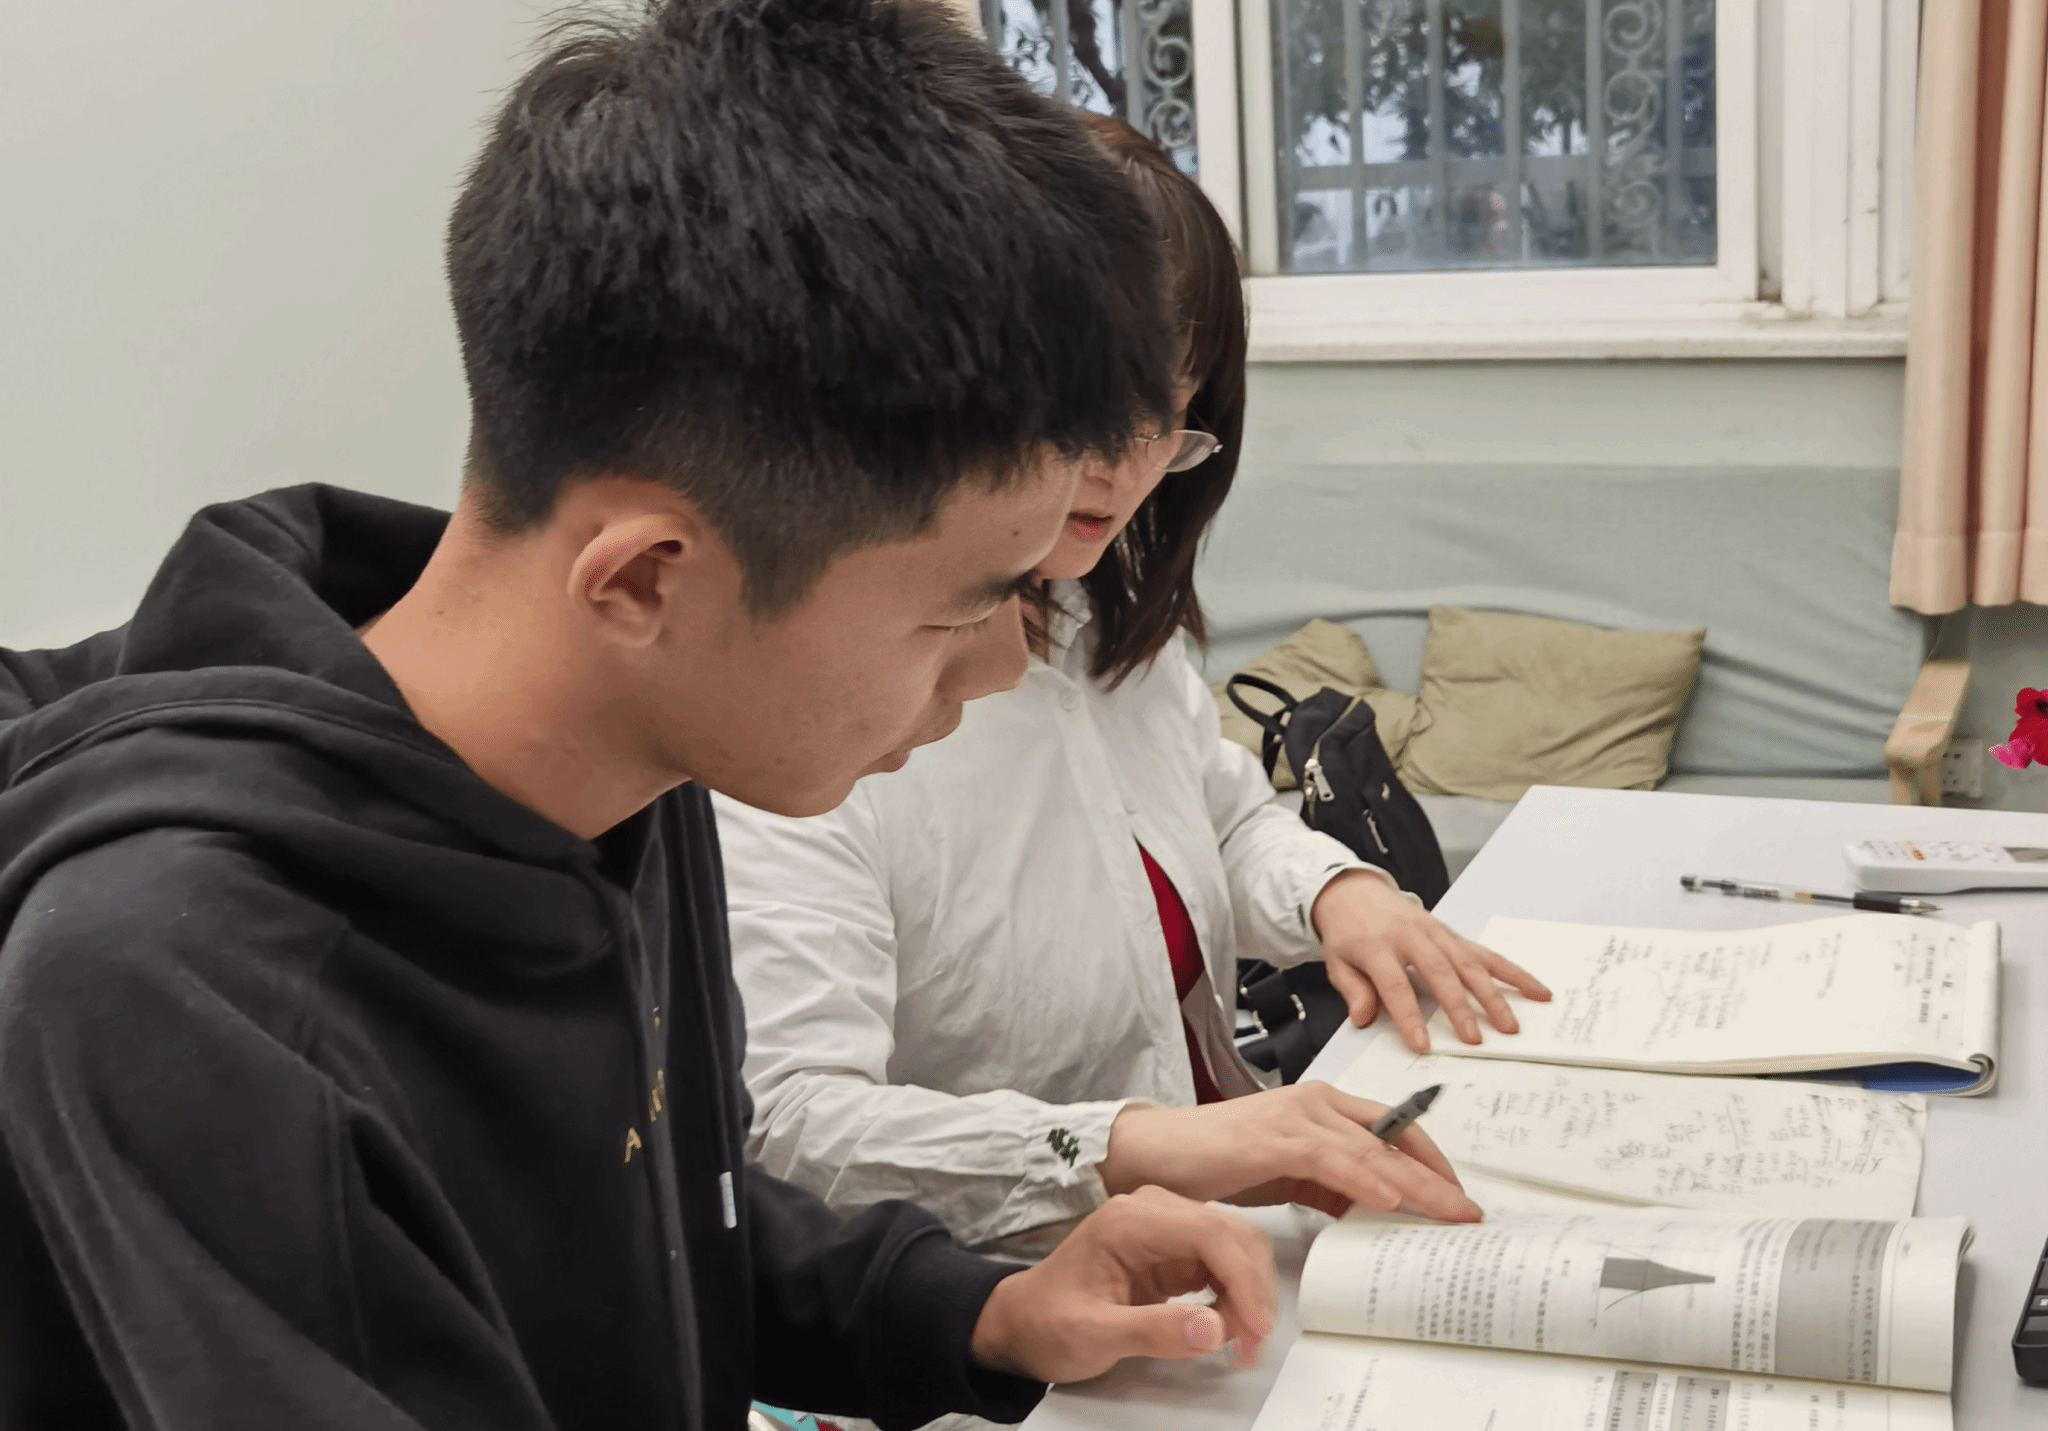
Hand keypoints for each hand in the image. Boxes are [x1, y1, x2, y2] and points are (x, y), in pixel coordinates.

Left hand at [968, 1186, 1275, 1382]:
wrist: (1021, 1324)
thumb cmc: (1046, 1322)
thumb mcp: (1092, 1335)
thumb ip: (1153, 1331)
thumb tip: (1214, 1329)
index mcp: (1129, 1220)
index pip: (1209, 1233)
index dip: (1243, 1281)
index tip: (1255, 1328)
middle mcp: (1152, 1211)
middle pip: (1231, 1235)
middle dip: (1251, 1290)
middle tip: (1250, 1345)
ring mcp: (1164, 1228)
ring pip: (1233, 1249)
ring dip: (1247, 1294)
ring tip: (1238, 1343)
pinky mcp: (1172, 1250)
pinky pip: (1220, 1265)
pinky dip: (1234, 1296)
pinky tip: (1225, 1327)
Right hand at [1097, 1082, 1479, 1222]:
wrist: (1159, 1151)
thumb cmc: (1217, 1159)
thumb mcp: (1288, 1174)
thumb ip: (1330, 1185)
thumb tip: (1373, 1208)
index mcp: (1322, 1105)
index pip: (1393, 1127)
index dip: (1431, 1161)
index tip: (1456, 1195)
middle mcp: (1316, 1102)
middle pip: (1392, 1138)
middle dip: (1436, 1178)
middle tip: (1468, 1212)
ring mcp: (1296, 1115)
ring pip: (1370, 1149)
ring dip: (1415, 1185)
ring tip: (1448, 1212)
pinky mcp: (1274, 1137)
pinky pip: (1330, 1158)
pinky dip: (1363, 1178)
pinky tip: (1389, 1198)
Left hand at [1311, 870, 1549, 1051]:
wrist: (1355, 891)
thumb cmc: (1348, 932)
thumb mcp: (1337, 961)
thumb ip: (1353, 990)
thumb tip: (1362, 1019)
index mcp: (1378, 946)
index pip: (1396, 985)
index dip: (1410, 1016)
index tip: (1422, 1043)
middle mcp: (1412, 936)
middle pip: (1441, 973)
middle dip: (1460, 1008)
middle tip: (1474, 1039)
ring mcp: (1437, 933)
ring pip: (1469, 964)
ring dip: (1493, 994)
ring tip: (1510, 1024)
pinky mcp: (1453, 934)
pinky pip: (1485, 954)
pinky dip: (1512, 972)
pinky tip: (1535, 990)